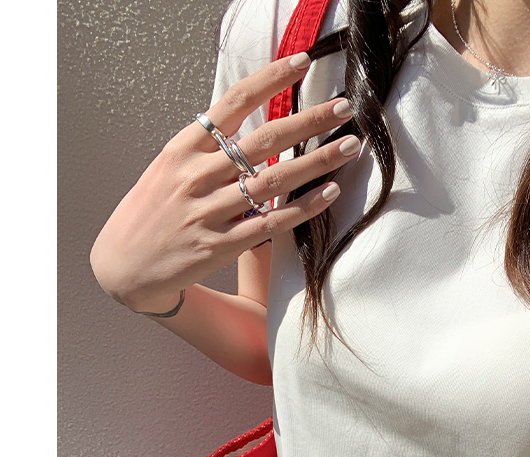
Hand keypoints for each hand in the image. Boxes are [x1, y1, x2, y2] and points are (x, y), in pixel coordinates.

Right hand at [90, 52, 358, 311]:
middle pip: (262, 139)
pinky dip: (303, 208)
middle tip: (343, 107)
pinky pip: (271, 222)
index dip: (270, 79)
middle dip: (309, 120)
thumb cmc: (150, 213)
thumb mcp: (168, 168)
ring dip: (317, 161)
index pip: (233, 102)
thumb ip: (206, 148)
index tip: (302, 62)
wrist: (123, 266)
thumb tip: (248, 125)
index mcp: (183, 148)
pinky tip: (328, 192)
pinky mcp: (220, 245)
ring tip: (350, 146)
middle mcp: (196, 175)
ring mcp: (209, 211)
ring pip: (273, 180)